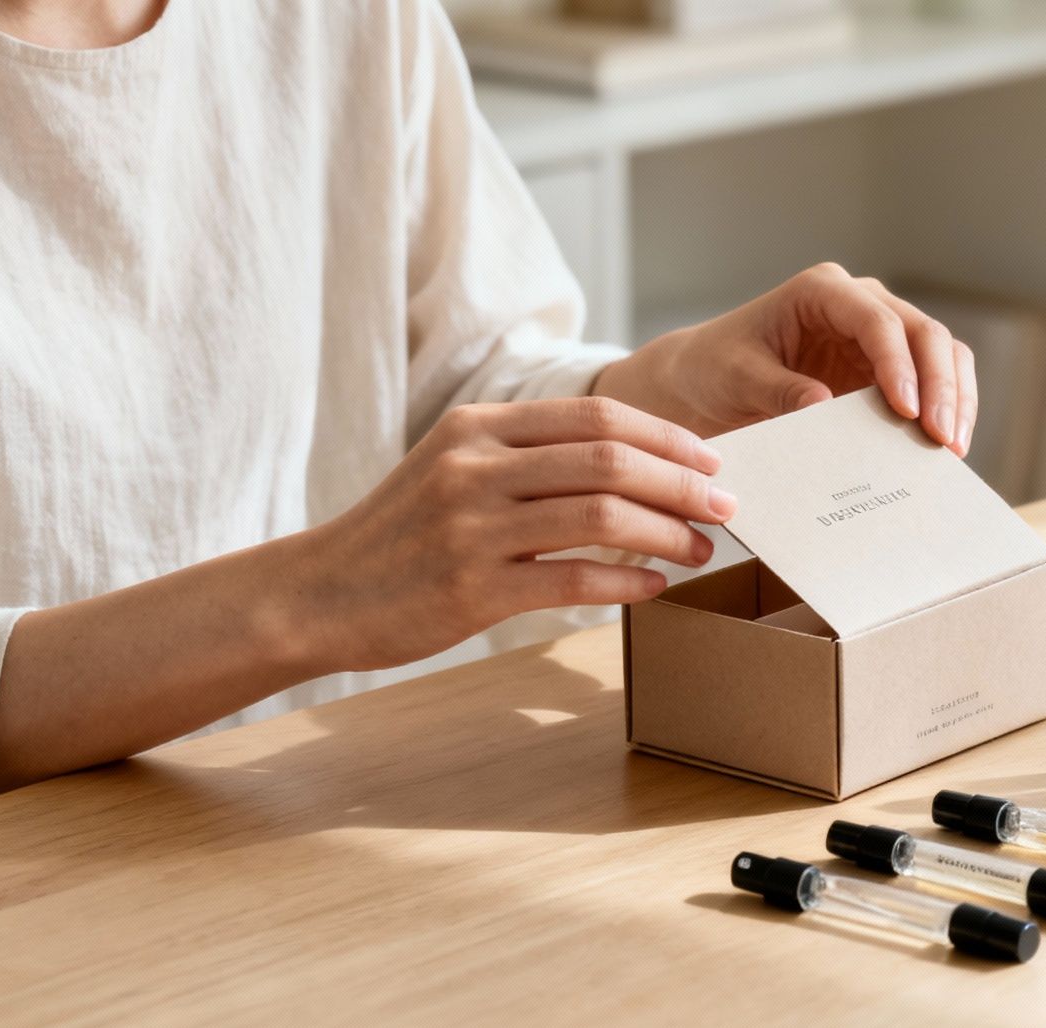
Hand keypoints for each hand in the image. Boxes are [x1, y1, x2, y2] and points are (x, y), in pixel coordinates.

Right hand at [294, 396, 732, 670]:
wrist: (319, 594)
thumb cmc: (404, 536)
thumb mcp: (454, 467)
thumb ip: (528, 455)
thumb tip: (630, 459)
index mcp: (477, 427)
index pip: (595, 415)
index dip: (666, 436)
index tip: (711, 459)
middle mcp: (474, 467)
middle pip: (609, 461)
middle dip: (681, 483)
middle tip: (725, 505)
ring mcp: (471, 527)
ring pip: (601, 517)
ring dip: (667, 534)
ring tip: (700, 549)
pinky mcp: (472, 589)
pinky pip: (573, 579)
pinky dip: (628, 582)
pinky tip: (655, 587)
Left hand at [597, 262, 979, 453]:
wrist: (706, 382)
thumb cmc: (716, 369)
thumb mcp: (735, 377)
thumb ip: (777, 388)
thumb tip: (824, 405)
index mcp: (821, 292)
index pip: (877, 320)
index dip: (899, 363)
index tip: (908, 411)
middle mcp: (859, 305)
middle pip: (923, 333)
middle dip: (941, 386)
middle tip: (942, 439)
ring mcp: (879, 337)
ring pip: (942, 353)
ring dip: (955, 399)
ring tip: (951, 450)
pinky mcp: (887, 370)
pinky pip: (934, 383)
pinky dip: (946, 411)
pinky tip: (944, 449)